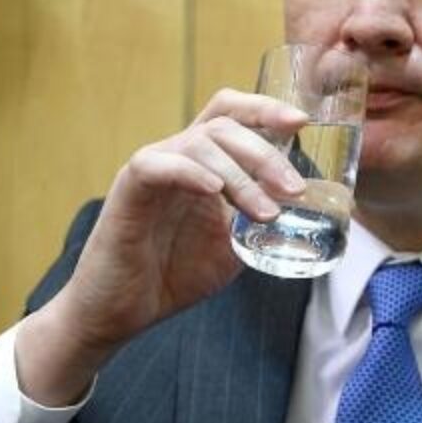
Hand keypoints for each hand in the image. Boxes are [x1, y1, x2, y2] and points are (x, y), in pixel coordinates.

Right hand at [15, 89, 308, 404]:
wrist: (119, 312)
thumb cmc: (171, 275)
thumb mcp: (231, 246)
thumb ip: (257, 221)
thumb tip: (302, 210)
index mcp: (202, 164)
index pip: (232, 115)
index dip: (265, 109)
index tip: (302, 122)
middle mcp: (177, 157)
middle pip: (223, 123)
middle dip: (265, 152)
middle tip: (294, 188)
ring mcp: (152, 169)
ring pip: (199, 143)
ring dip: (241, 175)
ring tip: (265, 211)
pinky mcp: (129, 189)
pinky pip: (158, 164)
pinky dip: (191, 172)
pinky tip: (215, 192)